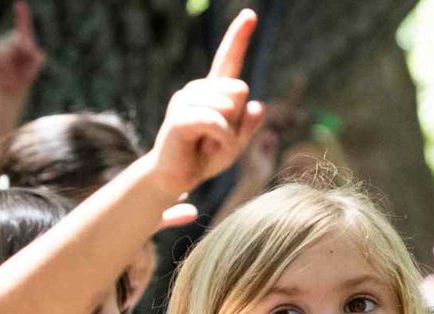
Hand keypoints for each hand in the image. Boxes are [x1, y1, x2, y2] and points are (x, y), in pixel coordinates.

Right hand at [0, 1, 45, 94]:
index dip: (22, 14)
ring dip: (9, 59)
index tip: (20, 4)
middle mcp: (11, 39)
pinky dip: (1, 64)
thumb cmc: (26, 74)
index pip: (23, 25)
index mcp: (24, 40)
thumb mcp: (34, 62)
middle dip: (18, 51)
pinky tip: (1, 69)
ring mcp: (0, 46)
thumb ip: (32, 51)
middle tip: (20, 63)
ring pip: (4, 48)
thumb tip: (22, 41)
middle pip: (14, 39)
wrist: (12, 87)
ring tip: (12, 68)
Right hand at [146, 10, 266, 196]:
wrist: (176, 177)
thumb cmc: (205, 158)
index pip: (229, 60)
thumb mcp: (235, 144)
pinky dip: (222, 139)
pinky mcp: (179, 117)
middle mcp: (198, 89)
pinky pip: (216, 122)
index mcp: (214, 92)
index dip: (239, 37)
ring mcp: (186, 100)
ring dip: (228, 134)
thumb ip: (248, 126)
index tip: (251, 14)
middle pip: (240, 89)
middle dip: (238, 120)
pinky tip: (211, 147)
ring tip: (209, 145)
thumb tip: (257, 106)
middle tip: (217, 140)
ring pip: (229, 106)